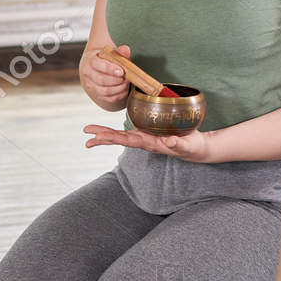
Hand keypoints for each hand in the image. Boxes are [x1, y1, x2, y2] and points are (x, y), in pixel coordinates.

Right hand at [80, 43, 130, 108]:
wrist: (95, 69)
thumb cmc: (105, 59)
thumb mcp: (110, 52)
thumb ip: (119, 51)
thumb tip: (125, 50)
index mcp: (90, 60)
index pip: (97, 64)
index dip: (109, 69)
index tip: (121, 71)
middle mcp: (88, 74)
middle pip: (100, 80)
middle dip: (116, 80)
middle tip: (126, 78)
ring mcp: (91, 86)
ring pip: (104, 91)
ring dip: (118, 88)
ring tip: (126, 83)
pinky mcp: (96, 95)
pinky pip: (108, 98)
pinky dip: (118, 95)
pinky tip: (124, 90)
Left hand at [83, 123, 212, 160]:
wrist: (194, 149)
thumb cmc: (192, 147)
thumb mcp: (187, 145)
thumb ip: (178, 144)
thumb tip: (168, 142)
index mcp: (150, 143)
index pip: (129, 140)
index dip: (114, 138)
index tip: (100, 136)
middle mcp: (144, 141)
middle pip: (120, 138)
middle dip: (103, 135)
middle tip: (86, 132)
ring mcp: (144, 138)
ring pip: (121, 136)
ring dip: (104, 134)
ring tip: (89, 132)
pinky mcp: (147, 133)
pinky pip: (127, 132)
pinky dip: (115, 131)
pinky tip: (105, 130)